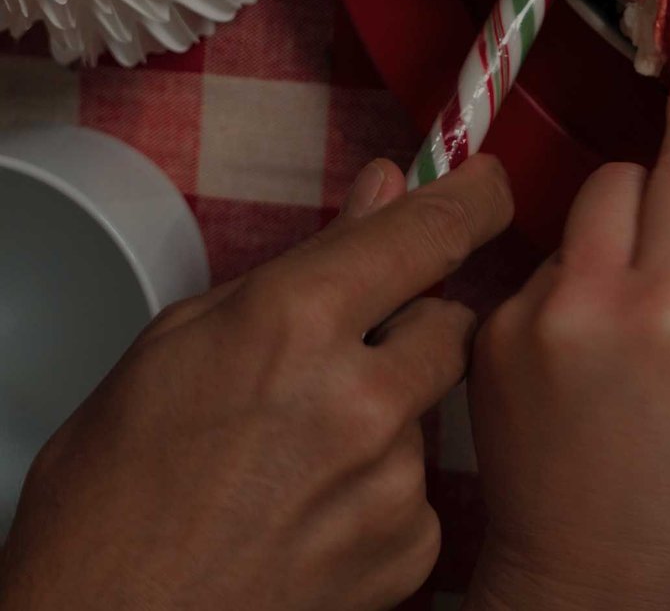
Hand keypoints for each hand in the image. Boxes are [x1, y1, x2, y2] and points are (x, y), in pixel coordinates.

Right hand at [0, 156, 512, 610]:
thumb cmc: (110, 494)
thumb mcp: (180, 341)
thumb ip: (304, 261)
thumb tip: (383, 193)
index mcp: (296, 320)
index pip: (430, 231)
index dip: (473, 199)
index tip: (488, 186)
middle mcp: (361, 396)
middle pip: (450, 320)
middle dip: (413, 324)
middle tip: (345, 355)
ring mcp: (390, 482)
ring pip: (426, 409)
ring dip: (385, 415)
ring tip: (294, 458)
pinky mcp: (406, 554)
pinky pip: (419, 492)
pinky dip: (378, 495)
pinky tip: (307, 514)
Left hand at [465, 51, 669, 610]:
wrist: (597, 585)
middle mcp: (594, 300)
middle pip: (621, 176)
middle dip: (653, 194)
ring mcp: (527, 319)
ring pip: (577, 219)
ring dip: (608, 245)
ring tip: (626, 337)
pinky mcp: (486, 342)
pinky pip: (539, 271)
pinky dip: (567, 292)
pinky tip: (580, 364)